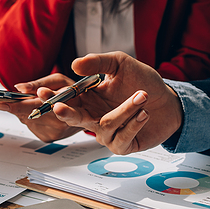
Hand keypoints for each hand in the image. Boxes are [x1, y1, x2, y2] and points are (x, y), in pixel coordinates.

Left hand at [0, 73, 82, 141]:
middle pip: (23, 114)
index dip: (10, 103)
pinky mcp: (47, 139)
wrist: (90, 113)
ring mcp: (50, 133)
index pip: (29, 105)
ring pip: (25, 119)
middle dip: (8, 105)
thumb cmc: (74, 92)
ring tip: (30, 101)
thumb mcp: (59, 80)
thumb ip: (38, 83)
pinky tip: (39, 112)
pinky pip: (31, 125)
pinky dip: (30, 117)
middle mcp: (54, 123)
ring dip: (22, 110)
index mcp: (59, 105)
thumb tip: (18, 87)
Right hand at [51, 52, 183, 153]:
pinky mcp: (123, 145)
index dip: (52, 97)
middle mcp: (93, 117)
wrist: (168, 99)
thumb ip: (98, 63)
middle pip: (73, 118)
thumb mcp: (120, 64)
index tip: (41, 91)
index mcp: (87, 98)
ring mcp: (107, 133)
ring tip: (142, 96)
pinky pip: (121, 138)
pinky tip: (144, 113)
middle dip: (65, 113)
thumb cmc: (142, 82)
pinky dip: (134, 124)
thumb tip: (75, 64)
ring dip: (125, 109)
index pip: (65, 99)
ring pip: (105, 125)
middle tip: (59, 107)